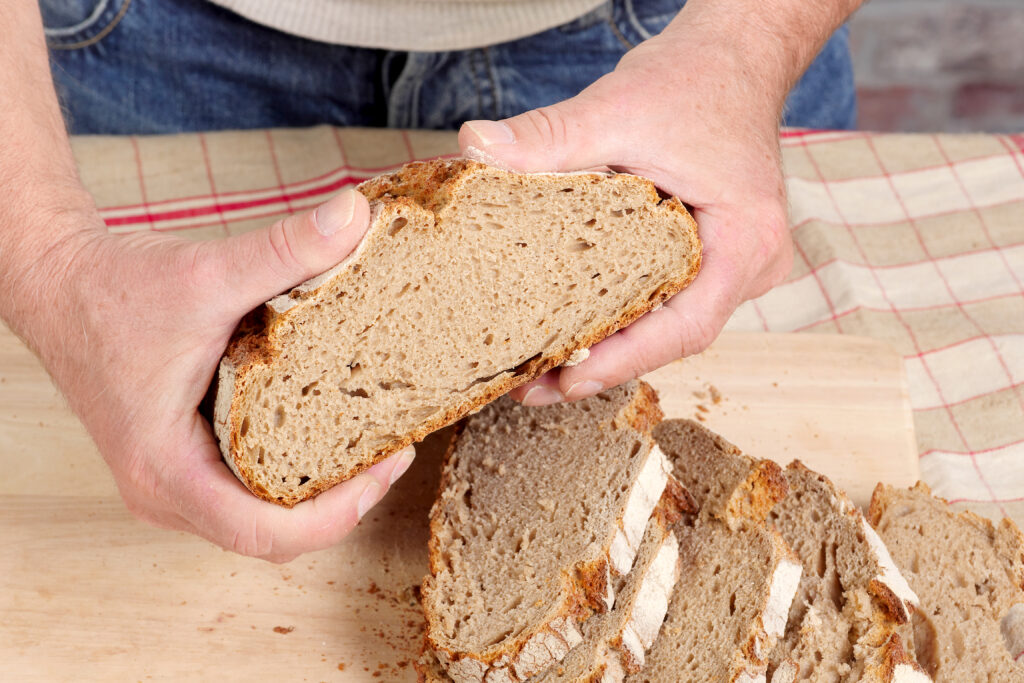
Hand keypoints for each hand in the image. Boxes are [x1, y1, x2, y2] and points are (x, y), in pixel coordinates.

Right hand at [20, 190, 413, 562]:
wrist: (62, 285)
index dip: (336, 514)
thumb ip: (283, 248)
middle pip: (271, 536)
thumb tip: (355, 216)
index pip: (263, 533)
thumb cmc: (114, 292)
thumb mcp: (206, 274)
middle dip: (340, 504)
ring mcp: (172, 484)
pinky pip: (246, 493)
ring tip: (372, 446)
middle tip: (392, 453)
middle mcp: (164, 491)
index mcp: (165, 468)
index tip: (385, 467)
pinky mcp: (181, 464)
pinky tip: (330, 434)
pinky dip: (293, 476)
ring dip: (319, 494)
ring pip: (260, 520)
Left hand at [459, 8, 794, 404]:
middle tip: (532, 383)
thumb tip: (478, 150)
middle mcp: (751, 264)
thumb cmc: (697, 80)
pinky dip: (621, 311)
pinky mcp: (714, 255)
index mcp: (746, 242)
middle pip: (672, 334)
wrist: (735, 55)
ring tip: (540, 363)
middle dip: (603, 363)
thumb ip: (549, 136)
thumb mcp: (619, 108)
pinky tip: (571, 323)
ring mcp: (735, 263)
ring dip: (609, 343)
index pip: (686, 327)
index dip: (624, 363)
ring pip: (668, 320)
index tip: (567, 384)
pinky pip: (667, 296)